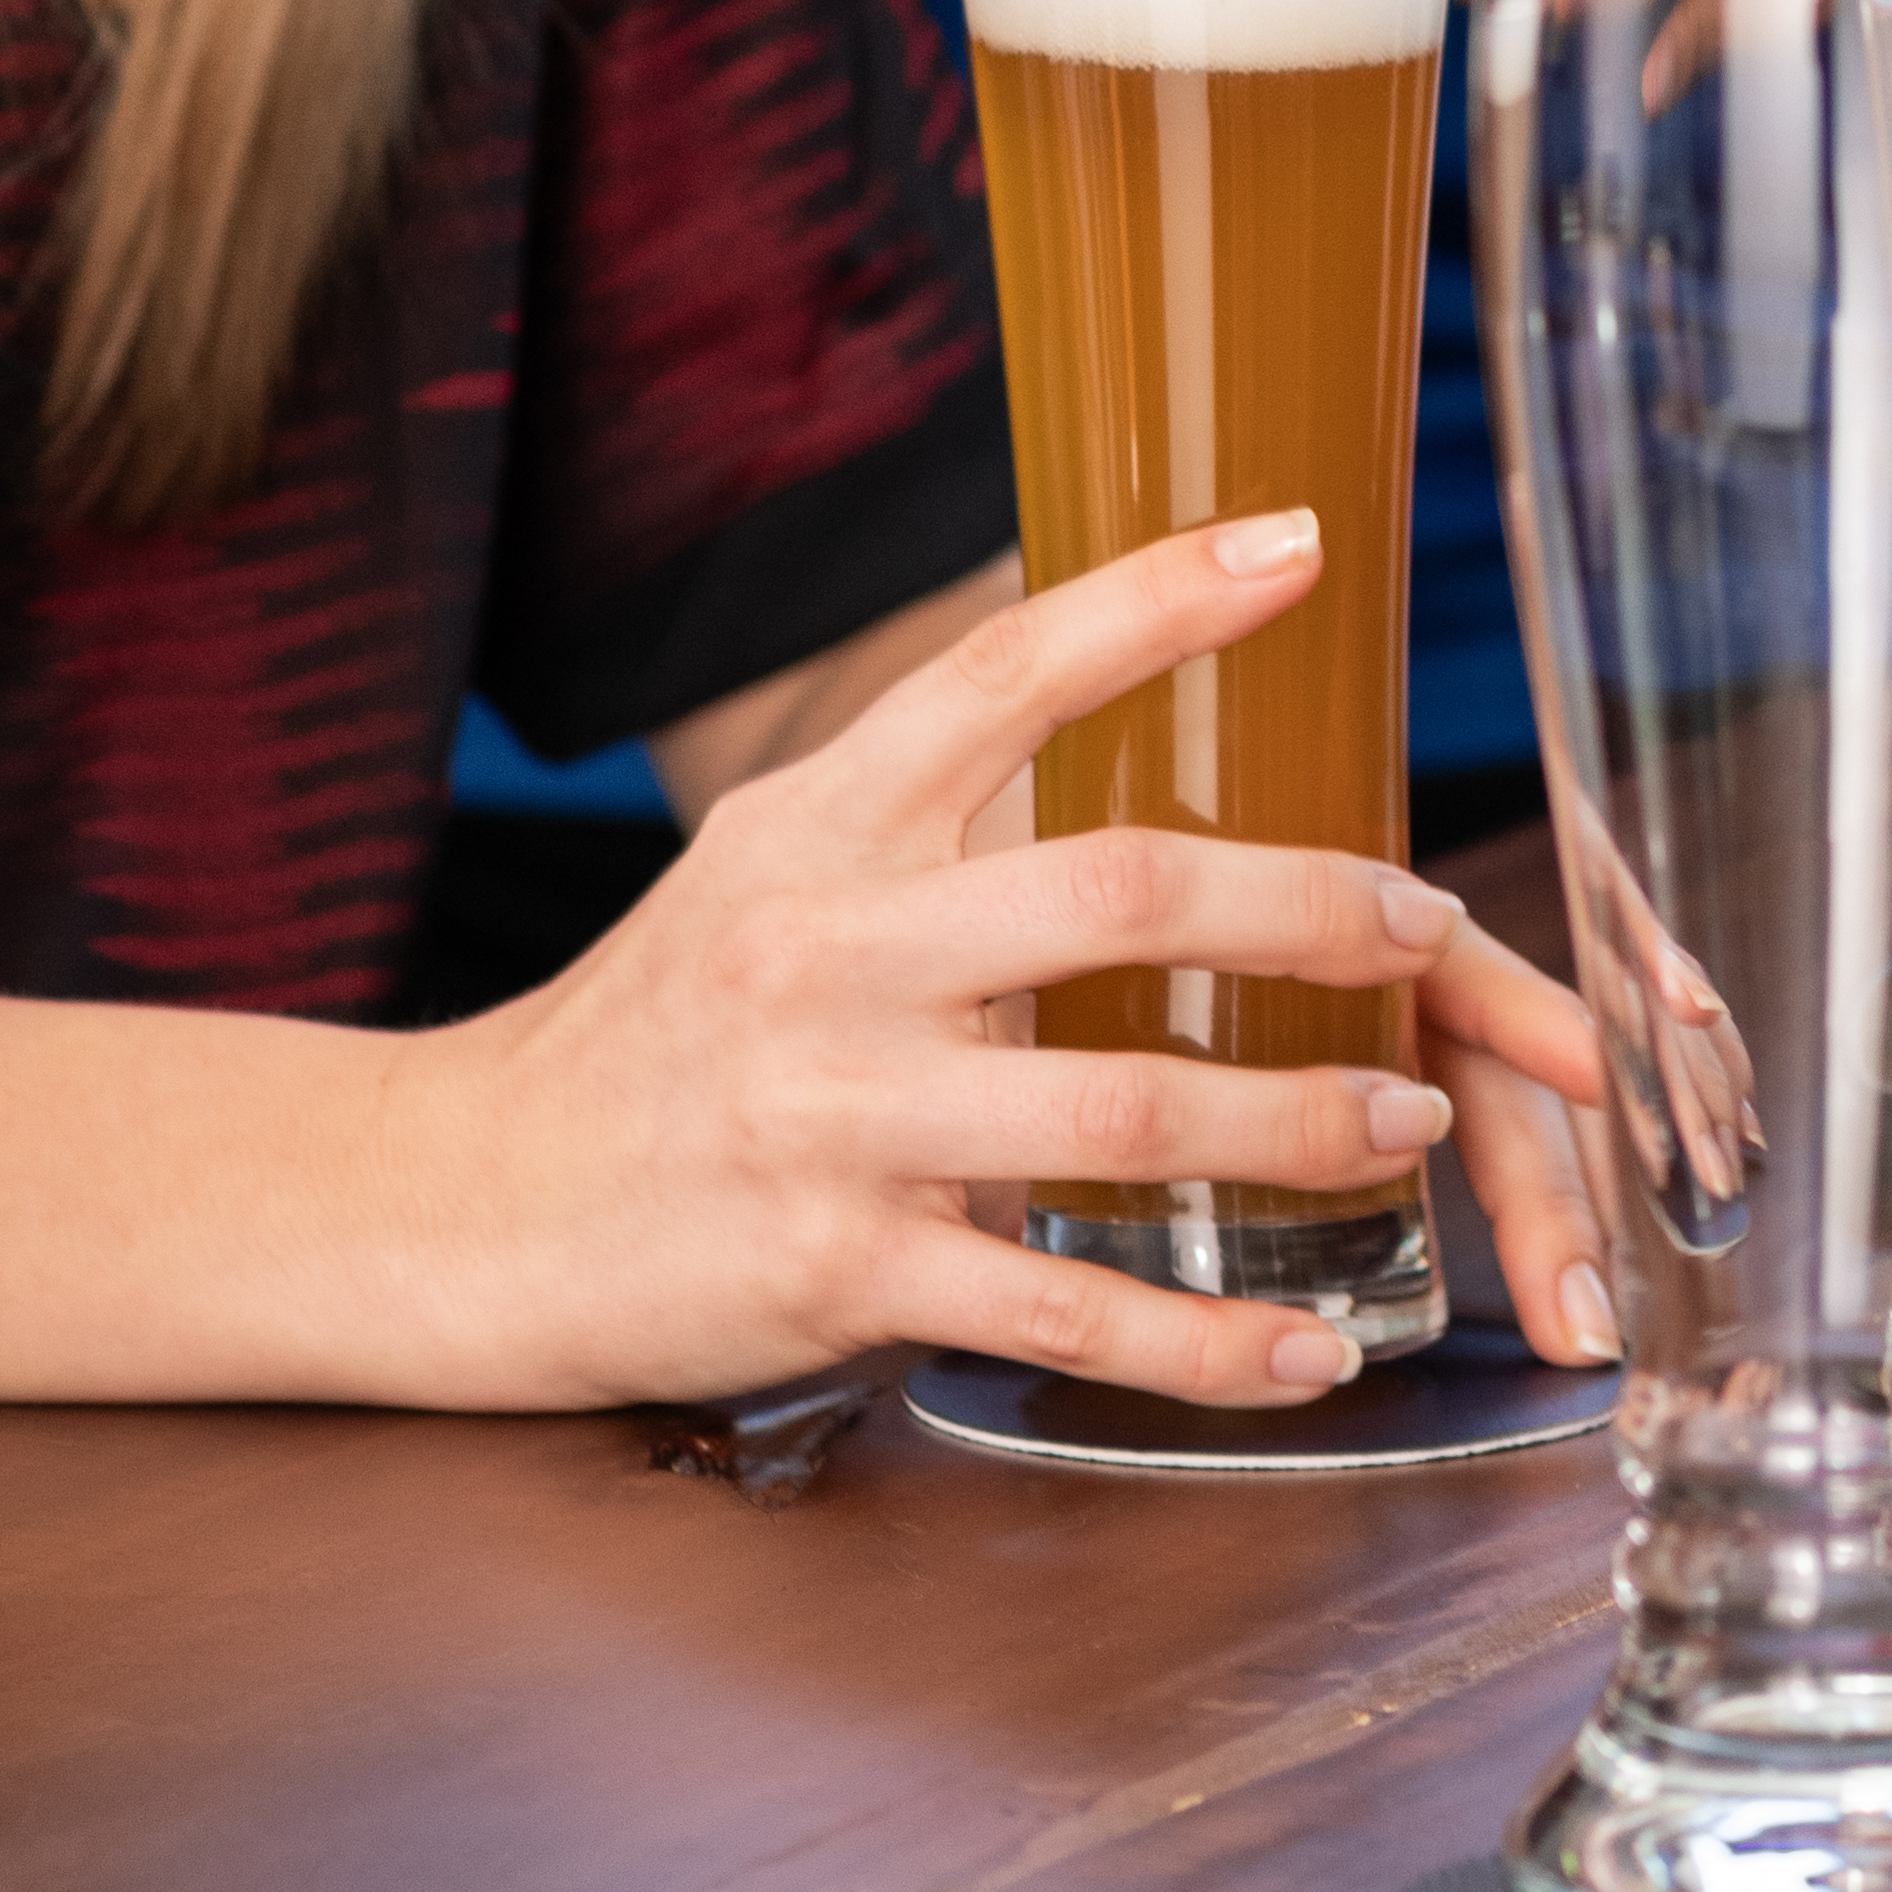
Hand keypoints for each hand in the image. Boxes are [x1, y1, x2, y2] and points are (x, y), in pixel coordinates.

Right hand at [384, 516, 1614, 1413]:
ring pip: (1120, 1102)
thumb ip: (932, 815)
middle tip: (1425, 923)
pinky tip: (1304, 1344)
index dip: (1158, 603)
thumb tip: (1128, 739)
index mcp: (824, 822)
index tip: (1300, 547)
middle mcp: (830, 946)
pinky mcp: (836, 1269)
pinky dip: (1203, 1337)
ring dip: (1295, 1116)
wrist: (466, 1203)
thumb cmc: (662, 1030)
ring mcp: (834, 1112)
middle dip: (1304, 904)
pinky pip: (1060, 1304)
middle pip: (1114, 890)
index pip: (1002, 668)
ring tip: (1408, 1119)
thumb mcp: (772, 869)